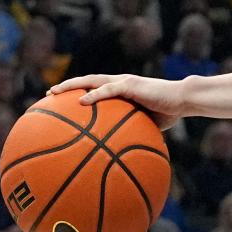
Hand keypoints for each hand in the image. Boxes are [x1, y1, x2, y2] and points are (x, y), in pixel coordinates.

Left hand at [48, 74, 185, 130]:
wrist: (183, 101)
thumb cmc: (169, 112)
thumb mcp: (148, 124)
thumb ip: (134, 130)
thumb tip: (125, 151)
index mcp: (121, 89)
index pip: (94, 87)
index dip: (76, 92)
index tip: (59, 101)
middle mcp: (119, 82)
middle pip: (86, 81)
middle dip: (65, 87)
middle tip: (48, 95)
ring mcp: (123, 81)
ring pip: (90, 80)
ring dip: (70, 86)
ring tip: (53, 92)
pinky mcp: (130, 85)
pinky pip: (107, 90)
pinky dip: (93, 95)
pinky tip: (80, 102)